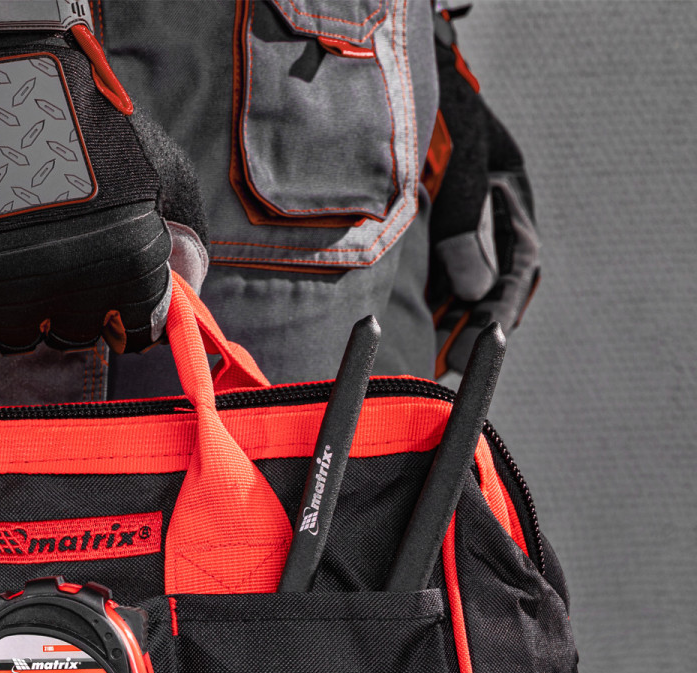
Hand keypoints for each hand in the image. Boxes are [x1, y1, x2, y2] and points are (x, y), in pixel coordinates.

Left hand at [426, 8, 539, 377]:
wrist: (386, 72)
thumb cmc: (425, 105)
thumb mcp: (452, 156)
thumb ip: (464, 220)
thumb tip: (476, 293)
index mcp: (508, 189)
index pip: (518, 262)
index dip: (501, 309)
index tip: (482, 345)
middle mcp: (491, 208)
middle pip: (497, 281)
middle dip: (478, 326)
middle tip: (454, 367)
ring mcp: (461, 215)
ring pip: (466, 281)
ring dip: (452, 323)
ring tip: (433, 364)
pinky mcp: (428, 222)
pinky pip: (436, 271)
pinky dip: (428, 303)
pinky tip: (411, 331)